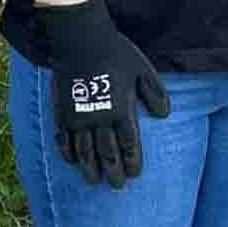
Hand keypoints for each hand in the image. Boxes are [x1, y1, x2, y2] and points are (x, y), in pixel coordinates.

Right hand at [38, 0, 169, 188]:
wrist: (82, 40)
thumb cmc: (117, 52)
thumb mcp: (143, 69)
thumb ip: (154, 93)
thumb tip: (165, 115)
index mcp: (121, 110)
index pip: (128, 144)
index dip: (132, 161)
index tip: (135, 175)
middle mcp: (99, 119)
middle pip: (107, 153)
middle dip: (113, 172)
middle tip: (117, 186)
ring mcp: (78, 117)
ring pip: (84, 151)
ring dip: (90, 169)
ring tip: (94, 182)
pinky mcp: (62, 112)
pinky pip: (63, 139)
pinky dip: (67, 153)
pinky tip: (71, 161)